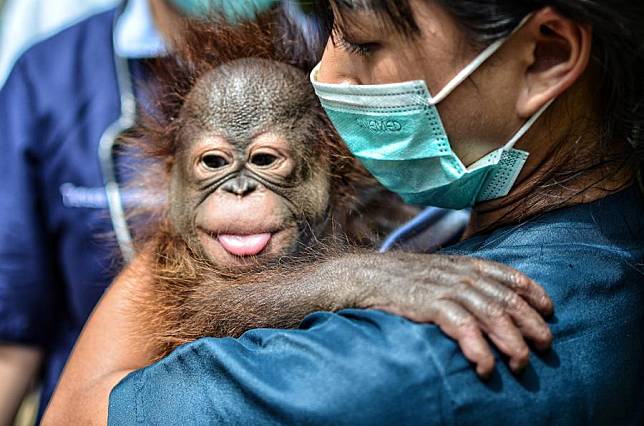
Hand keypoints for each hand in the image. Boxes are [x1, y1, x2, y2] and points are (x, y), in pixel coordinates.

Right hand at [329, 253, 553, 376]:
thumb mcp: (437, 271)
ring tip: (521, 363)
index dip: (532, 292)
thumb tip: (486, 296)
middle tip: (545, 345)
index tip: (549, 310)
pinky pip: (461, 326)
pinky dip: (477, 347)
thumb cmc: (401, 278)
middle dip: (530, 323)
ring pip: (490, 313)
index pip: (508, 275)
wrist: (363, 276)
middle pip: (506, 298)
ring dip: (510, 341)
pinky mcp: (428, 304)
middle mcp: (459, 274)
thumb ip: (461, 279)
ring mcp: (444, 288)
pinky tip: (484, 366)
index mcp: (464, 265)